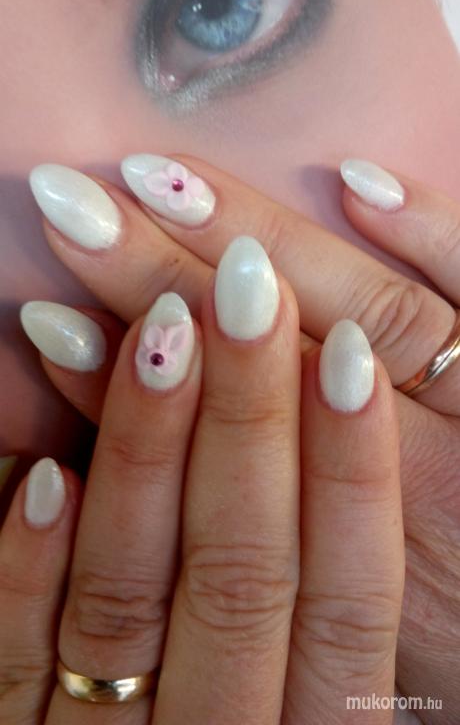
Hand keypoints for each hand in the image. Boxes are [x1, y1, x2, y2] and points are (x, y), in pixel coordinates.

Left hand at [0, 239, 404, 723]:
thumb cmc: (241, 722)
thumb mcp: (295, 685)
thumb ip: (308, 594)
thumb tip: (326, 445)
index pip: (348, 596)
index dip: (354, 473)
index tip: (350, 351)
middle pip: (247, 573)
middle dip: (255, 422)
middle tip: (249, 289)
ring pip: (133, 597)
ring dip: (148, 460)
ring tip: (162, 334)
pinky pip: (13, 660)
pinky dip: (27, 570)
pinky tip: (44, 472)